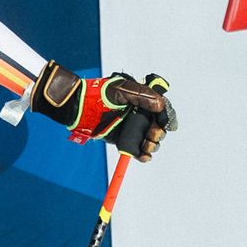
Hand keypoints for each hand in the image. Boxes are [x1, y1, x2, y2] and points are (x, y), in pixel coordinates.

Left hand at [30, 62, 177, 160]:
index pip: (162, 110)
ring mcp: (131, 127)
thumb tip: (161, 106)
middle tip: (152, 136)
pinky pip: (136, 149)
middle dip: (158, 133)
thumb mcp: (122, 89)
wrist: (79, 106)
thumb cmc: (99, 93)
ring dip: (152, 145)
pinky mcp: (122, 139)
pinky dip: (142, 155)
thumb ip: (142, 96)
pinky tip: (144, 157)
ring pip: (149, 140)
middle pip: (158, 127)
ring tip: (147, 147)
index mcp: (143, 100)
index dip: (167, 118)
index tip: (167, 126)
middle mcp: (139, 114)